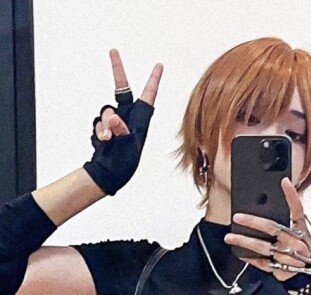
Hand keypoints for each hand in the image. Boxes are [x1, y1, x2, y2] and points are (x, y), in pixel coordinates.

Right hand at [83, 49, 161, 195]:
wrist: (108, 174)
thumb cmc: (124, 163)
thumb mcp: (126, 146)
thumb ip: (119, 130)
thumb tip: (112, 117)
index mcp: (140, 121)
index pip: (148, 96)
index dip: (153, 81)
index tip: (159, 66)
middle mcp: (128, 118)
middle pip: (121, 90)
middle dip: (117, 70)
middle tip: (113, 51)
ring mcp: (115, 122)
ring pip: (105, 110)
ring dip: (105, 125)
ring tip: (110, 141)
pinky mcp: (104, 127)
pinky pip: (98, 122)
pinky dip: (99, 132)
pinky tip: (104, 143)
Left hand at [224, 178, 310, 281]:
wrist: (310, 275)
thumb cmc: (301, 248)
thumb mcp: (300, 231)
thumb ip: (289, 216)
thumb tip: (272, 197)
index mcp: (302, 230)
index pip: (298, 210)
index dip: (291, 196)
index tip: (284, 181)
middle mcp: (297, 243)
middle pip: (273, 228)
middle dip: (253, 221)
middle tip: (237, 217)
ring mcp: (289, 257)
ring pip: (263, 247)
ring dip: (245, 241)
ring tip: (230, 237)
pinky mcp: (282, 270)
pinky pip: (262, 263)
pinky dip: (250, 258)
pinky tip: (239, 253)